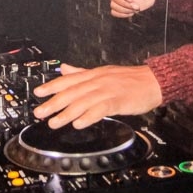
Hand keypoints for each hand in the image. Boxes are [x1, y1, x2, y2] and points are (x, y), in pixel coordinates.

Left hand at [32, 63, 162, 128]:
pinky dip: (88, 116)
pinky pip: (100, 109)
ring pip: (83, 101)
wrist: (154, 81)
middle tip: (39, 112)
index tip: (37, 93)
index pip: (68, 79)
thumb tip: (64, 68)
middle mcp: (98, 81)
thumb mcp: (104, 72)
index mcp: (94, 74)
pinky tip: (79, 123)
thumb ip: (82, 72)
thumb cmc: (130, 79)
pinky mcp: (118, 100)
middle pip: (72, 92)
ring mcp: (108, 90)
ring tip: (54, 122)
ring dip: (67, 113)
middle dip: (54, 102)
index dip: (52, 86)